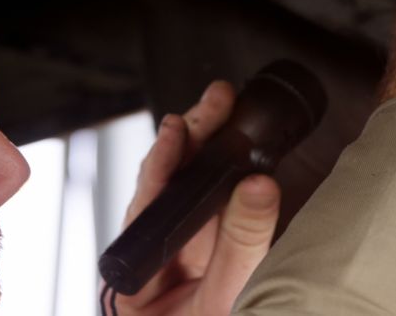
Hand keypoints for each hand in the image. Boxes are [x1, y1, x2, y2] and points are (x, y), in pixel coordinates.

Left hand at [112, 81, 281, 314]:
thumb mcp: (221, 304)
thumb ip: (238, 249)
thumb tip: (256, 187)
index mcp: (139, 279)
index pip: (150, 205)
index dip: (168, 159)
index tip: (186, 124)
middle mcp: (158, 267)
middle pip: (173, 192)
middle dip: (195, 143)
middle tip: (218, 100)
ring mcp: (187, 268)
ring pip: (198, 202)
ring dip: (215, 158)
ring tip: (227, 115)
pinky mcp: (215, 269)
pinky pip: (223, 223)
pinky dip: (235, 193)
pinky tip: (245, 165)